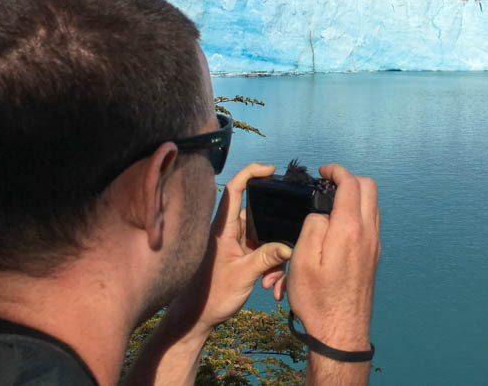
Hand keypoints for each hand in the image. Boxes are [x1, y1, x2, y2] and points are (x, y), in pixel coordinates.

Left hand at [169, 163, 292, 334]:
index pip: (235, 189)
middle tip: (283, 257)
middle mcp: (231, 230)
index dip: (252, 172)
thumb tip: (290, 246)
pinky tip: (270, 285)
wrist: (197, 318)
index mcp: (224, 227)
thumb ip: (267, 258)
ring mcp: (238, 243)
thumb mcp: (243, 276)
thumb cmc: (211, 295)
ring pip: (266, 237)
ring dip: (274, 257)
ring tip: (271, 281)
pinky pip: (264, 251)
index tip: (271, 169)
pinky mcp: (243, 254)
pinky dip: (271, 266)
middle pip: (260, 216)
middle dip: (276, 234)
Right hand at [286, 164, 380, 349]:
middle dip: (350, 178)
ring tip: (330, 203)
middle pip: (370, 188)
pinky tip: (338, 225)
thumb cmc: (317, 299)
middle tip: (328, 183)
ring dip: (355, 196)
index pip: (351, 184)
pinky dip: (358, 213)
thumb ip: (313, 225)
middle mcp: (368, 233)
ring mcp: (374, 245)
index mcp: (349, 229)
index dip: (336, 170)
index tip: (323, 170)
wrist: (340, 332)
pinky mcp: (374, 256)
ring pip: (372, 205)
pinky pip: (371, 222)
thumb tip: (323, 212)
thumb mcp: (301, 259)